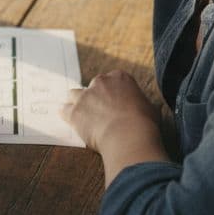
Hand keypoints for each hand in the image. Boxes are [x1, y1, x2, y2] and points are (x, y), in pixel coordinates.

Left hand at [61, 70, 167, 186]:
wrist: (129, 136)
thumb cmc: (144, 123)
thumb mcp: (150, 107)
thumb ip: (141, 103)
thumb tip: (143, 108)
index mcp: (120, 78)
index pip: (113, 80)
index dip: (113, 93)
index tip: (115, 103)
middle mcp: (100, 82)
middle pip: (93, 86)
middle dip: (95, 97)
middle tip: (101, 112)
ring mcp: (85, 96)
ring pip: (74, 94)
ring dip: (78, 103)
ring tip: (83, 115)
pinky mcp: (74, 112)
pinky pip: (64, 110)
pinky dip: (66, 115)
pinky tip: (71, 122)